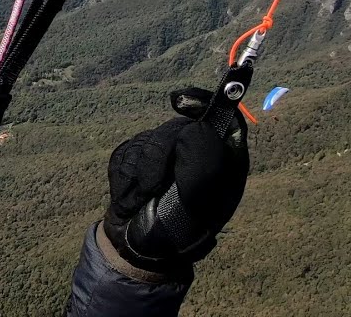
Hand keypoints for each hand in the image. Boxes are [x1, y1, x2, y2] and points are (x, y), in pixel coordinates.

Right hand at [102, 67, 250, 276]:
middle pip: (180, 127)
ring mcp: (167, 155)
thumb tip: (200, 124)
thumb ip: (203, 158)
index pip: (225, 118)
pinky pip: (128, 152)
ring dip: (141, 172)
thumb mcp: (199, 198)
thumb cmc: (176, 229)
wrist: (140, 250)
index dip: (208, 102)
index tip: (180, 101)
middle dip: (160, 153)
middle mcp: (198, 154)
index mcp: (223, 161)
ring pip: (150, 139)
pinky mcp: (138, 158)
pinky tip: (132, 197)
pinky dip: (125, 176)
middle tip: (153, 186)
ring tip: (143, 199)